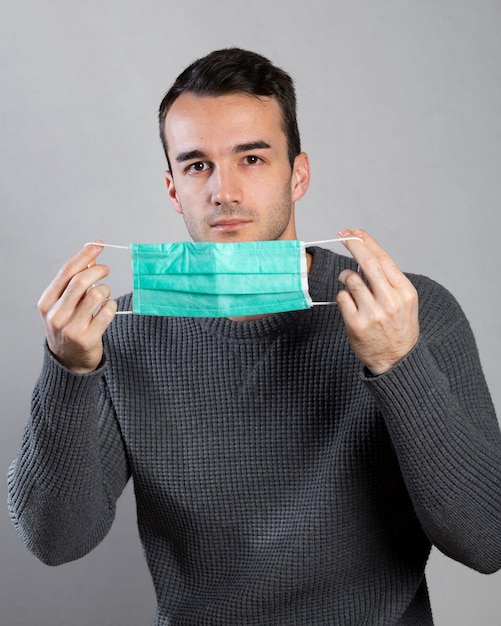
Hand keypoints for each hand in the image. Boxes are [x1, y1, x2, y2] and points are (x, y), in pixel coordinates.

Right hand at [38, 242, 116, 373]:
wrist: (69, 361)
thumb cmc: (68, 326)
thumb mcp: (64, 304)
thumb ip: (74, 282)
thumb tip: (91, 258)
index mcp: (47, 302)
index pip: (66, 272)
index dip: (84, 255)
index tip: (98, 245)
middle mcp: (56, 315)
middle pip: (80, 281)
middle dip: (98, 270)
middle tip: (106, 269)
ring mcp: (71, 328)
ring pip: (97, 295)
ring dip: (106, 290)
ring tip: (104, 295)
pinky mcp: (88, 338)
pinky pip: (107, 312)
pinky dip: (112, 306)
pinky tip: (108, 308)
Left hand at [336, 229, 419, 374]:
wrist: (397, 361)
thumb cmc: (399, 328)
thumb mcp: (405, 302)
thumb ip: (389, 281)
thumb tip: (364, 255)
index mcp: (405, 292)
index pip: (384, 259)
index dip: (368, 242)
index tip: (355, 232)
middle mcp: (390, 301)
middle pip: (367, 263)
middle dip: (353, 245)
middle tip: (342, 235)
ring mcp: (372, 313)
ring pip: (351, 279)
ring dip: (345, 276)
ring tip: (349, 282)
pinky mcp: (356, 324)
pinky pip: (342, 297)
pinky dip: (342, 296)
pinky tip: (350, 304)